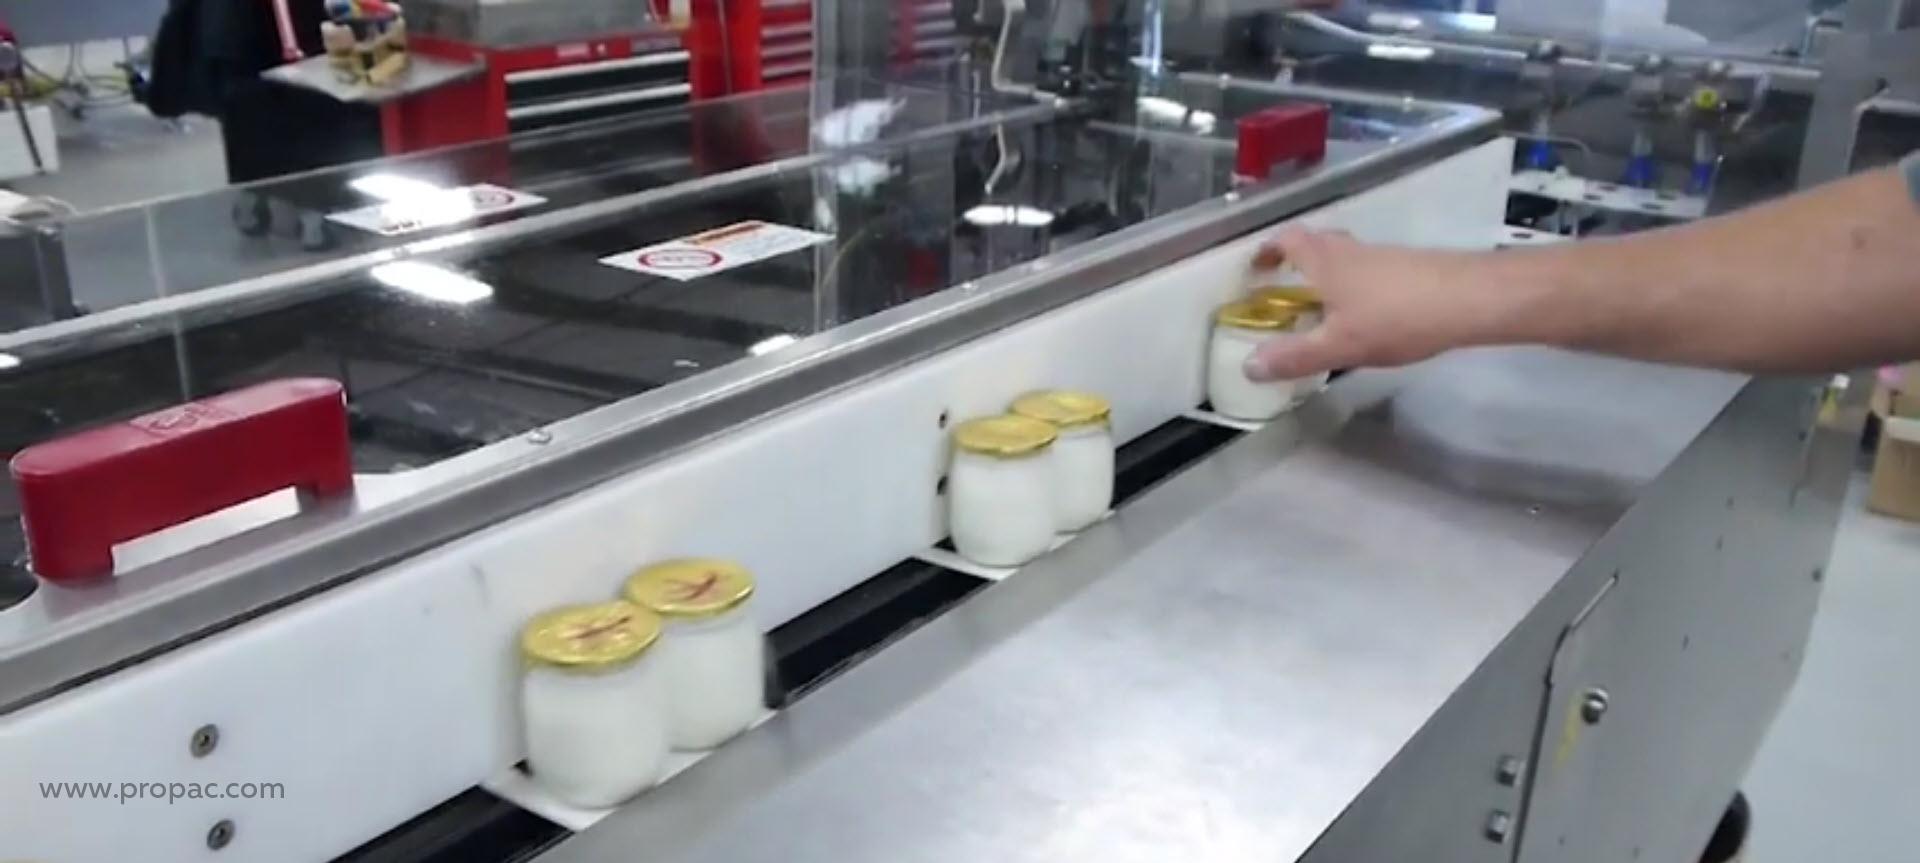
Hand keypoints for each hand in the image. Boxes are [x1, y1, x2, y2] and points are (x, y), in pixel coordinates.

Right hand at [1243, 228, 1494, 380]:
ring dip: (1329, 277)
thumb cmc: (1395, 317)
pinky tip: (1368, 318)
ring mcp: (1383, 256)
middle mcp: (1351, 250)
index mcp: (1325, 261)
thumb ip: (1294, 357)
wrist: (1469, 300)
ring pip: (1346, 259)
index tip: (1256, 268)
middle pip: (1317, 244)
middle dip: (1297, 263)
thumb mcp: (1339, 346)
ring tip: (1324, 312)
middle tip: (1286, 289)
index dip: (1268, 250)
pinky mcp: (1410, 268)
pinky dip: (1358, 288)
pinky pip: (1371, 272)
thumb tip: (1249, 367)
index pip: (1287, 240)